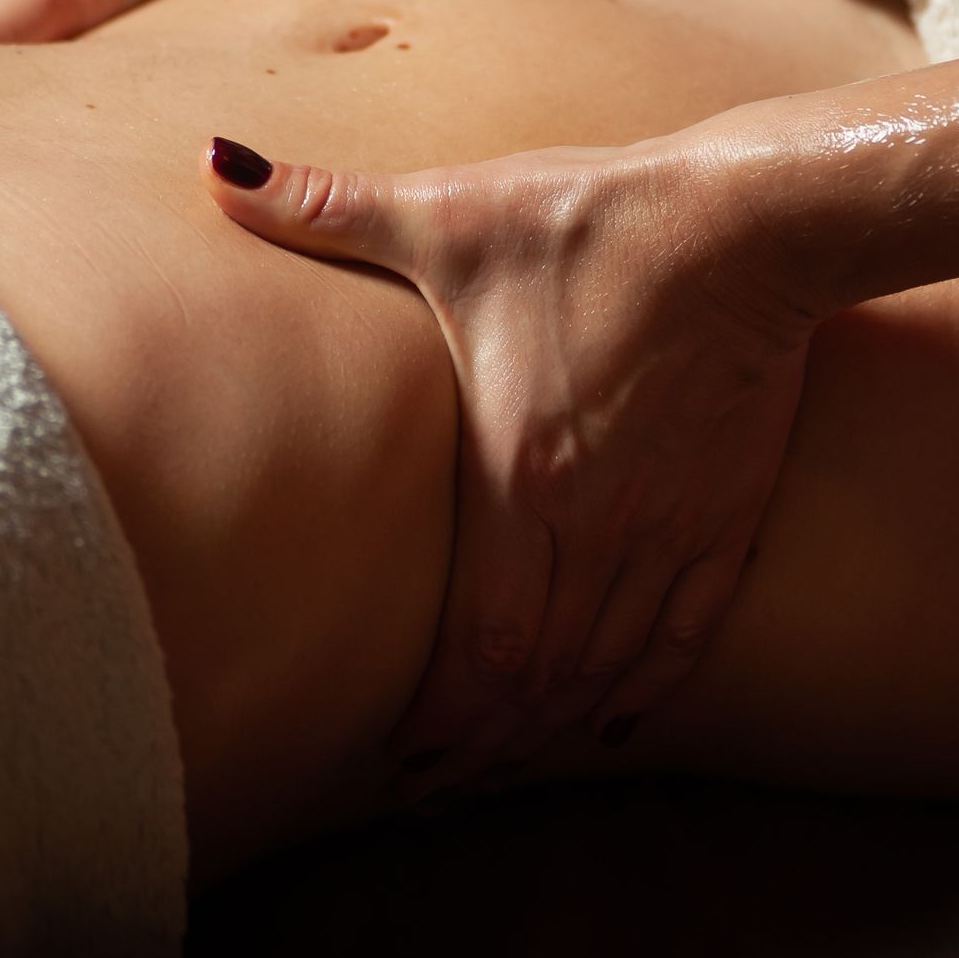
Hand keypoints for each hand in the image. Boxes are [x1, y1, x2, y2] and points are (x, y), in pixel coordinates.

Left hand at [203, 115, 824, 783]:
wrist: (746, 223)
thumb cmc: (591, 218)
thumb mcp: (450, 211)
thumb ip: (326, 206)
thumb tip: (213, 168)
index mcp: (522, 476)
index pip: (480, 642)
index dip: (440, 714)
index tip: (401, 759)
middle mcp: (597, 525)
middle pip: (538, 677)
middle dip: (482, 743)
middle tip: (436, 788)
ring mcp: (668, 526)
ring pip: (606, 668)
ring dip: (553, 729)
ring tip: (502, 772)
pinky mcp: (726, 511)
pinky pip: (682, 631)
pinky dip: (644, 687)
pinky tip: (615, 719)